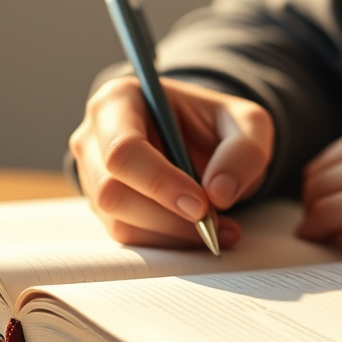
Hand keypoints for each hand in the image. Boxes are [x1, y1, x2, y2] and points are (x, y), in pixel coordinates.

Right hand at [69, 76, 272, 248]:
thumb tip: (219, 192)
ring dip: (172, 234)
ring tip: (219, 228)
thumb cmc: (215, 124)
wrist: (203, 140)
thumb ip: (244, 150)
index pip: (122, 149)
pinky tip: (201, 233)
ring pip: (119, 221)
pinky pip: (128, 236)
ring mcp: (93, 175)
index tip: (200, 204)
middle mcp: (95, 137)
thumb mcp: (248, 123)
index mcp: (119, 100)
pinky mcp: (103, 208)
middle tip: (213, 222)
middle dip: (167, 215)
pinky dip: (168, 241)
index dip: (159, 182)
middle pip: (112, 191)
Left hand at [297, 103, 341, 286]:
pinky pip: (324, 217)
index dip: (331, 182)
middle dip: (319, 200)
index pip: (340, 149)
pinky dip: (318, 233)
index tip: (332, 205)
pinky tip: (329, 244)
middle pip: (322, 170)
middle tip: (326, 226)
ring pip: (318, 193)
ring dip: (319, 218)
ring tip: (333, 237)